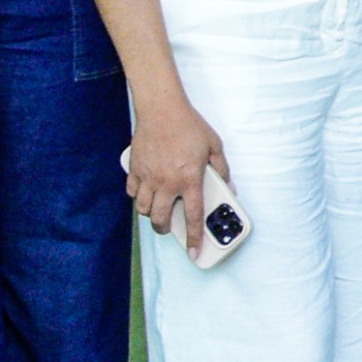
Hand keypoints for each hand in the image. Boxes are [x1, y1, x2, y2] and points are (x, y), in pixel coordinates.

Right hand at [127, 95, 233, 254]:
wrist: (161, 108)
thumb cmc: (189, 126)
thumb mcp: (214, 146)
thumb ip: (222, 169)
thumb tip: (229, 187)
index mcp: (189, 179)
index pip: (192, 217)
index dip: (193, 239)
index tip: (194, 253)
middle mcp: (167, 182)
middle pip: (160, 219)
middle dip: (164, 229)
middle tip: (169, 227)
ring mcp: (148, 176)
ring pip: (143, 209)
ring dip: (151, 214)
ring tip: (158, 209)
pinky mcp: (135, 168)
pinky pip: (132, 192)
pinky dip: (138, 196)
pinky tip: (145, 192)